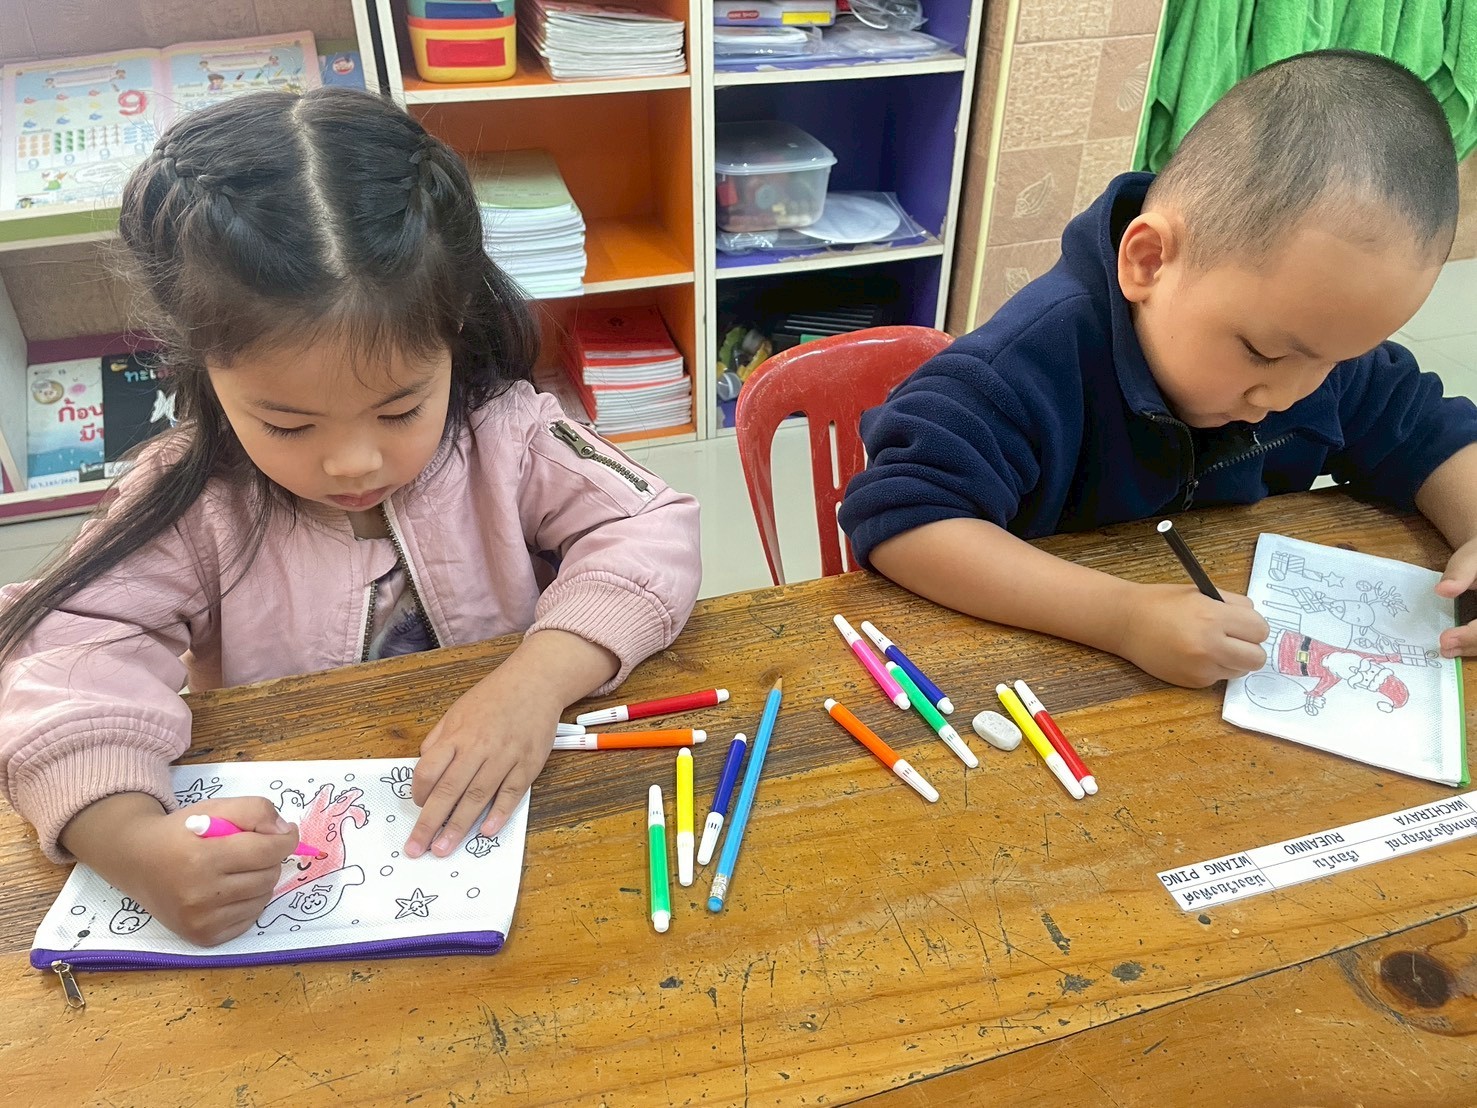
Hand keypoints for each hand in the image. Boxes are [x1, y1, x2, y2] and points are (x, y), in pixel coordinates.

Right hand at [59, 792, 298, 946]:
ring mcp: (200, 921)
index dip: (285, 839)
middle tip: (250, 849)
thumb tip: (284, 832)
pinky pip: (250, 918)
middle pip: (268, 875)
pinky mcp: (203, 937)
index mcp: (201, 858)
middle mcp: (199, 895)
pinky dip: (249, 902)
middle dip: (269, 858)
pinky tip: (229, 889)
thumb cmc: (180, 832)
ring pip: (263, 898)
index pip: (267, 851)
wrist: (136, 861)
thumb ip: (254, 810)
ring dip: (261, 880)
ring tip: (236, 869)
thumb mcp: (215, 808)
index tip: (285, 833)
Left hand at [407, 670, 558, 858]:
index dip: (418, 792)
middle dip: (430, 823)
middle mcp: (479, 747)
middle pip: (449, 790)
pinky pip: (511, 792)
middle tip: (417, 849)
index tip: (416, 806)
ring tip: (443, 849)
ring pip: (477, 796)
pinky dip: (499, 813)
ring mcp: (505, 757)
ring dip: (459, 825)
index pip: (429, 769)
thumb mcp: (457, 711)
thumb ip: (438, 739)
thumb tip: (422, 766)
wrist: (536, 681)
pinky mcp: (528, 764)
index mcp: (457, 735)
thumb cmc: (494, 696)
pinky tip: (486, 831)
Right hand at [1117, 583, 1269, 686]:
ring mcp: (1202, 668)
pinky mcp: (1193, 682)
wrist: (1126, 622)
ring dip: (1233, 660)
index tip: (1242, 625)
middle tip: (1234, 639)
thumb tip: (1255, 622)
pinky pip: (1219, 678)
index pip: (1260, 629)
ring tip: (1211, 647)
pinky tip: (1194, 656)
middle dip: (1250, 648)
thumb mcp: (1200, 593)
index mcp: (1213, 617)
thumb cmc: (1162, 604)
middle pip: (1257, 657)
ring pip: (1240, 670)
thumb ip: (1232, 605)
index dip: (1253, 626)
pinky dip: (1213, 668)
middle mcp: (1210, 645)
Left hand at [1436, 536, 1476, 657]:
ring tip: (1447, 649)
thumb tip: (1443, 590)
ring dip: (1474, 647)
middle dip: (1473, 643)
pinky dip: (1475, 644)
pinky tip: (1458, 647)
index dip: (1473, 634)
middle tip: (1444, 646)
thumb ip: (1460, 571)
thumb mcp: (1472, 556)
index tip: (1446, 638)